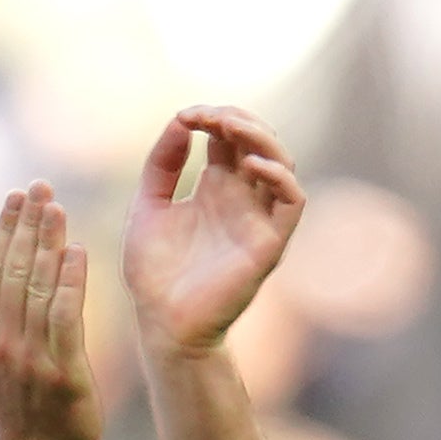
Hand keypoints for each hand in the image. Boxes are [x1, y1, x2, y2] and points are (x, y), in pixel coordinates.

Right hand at [0, 185, 101, 439]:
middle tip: (42, 188)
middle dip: (28, 225)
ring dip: (50, 244)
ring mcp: (31, 358)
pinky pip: (66, 319)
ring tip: (59, 209)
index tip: (18, 196)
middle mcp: (1, 343)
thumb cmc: (5, 408)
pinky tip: (78, 253)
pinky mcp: (63, 373)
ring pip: (40, 289)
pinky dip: (71, 284)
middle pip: (16, 271)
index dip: (5, 229)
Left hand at [120, 102, 308, 356]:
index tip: (185, 117)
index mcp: (215, 187)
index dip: (212, 116)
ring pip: (281, 162)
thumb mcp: (147, 206)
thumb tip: (180, 121)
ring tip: (229, 128)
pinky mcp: (269, 243)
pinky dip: (280, 177)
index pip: (229, 136)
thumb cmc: (153, 273)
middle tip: (207, 117)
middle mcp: (242, 198)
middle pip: (258, 141)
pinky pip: (293, 202)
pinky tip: (249, 165)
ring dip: (260, 137)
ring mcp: (257, 219)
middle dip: (236, 119)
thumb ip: (161, 164)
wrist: (162, 323)